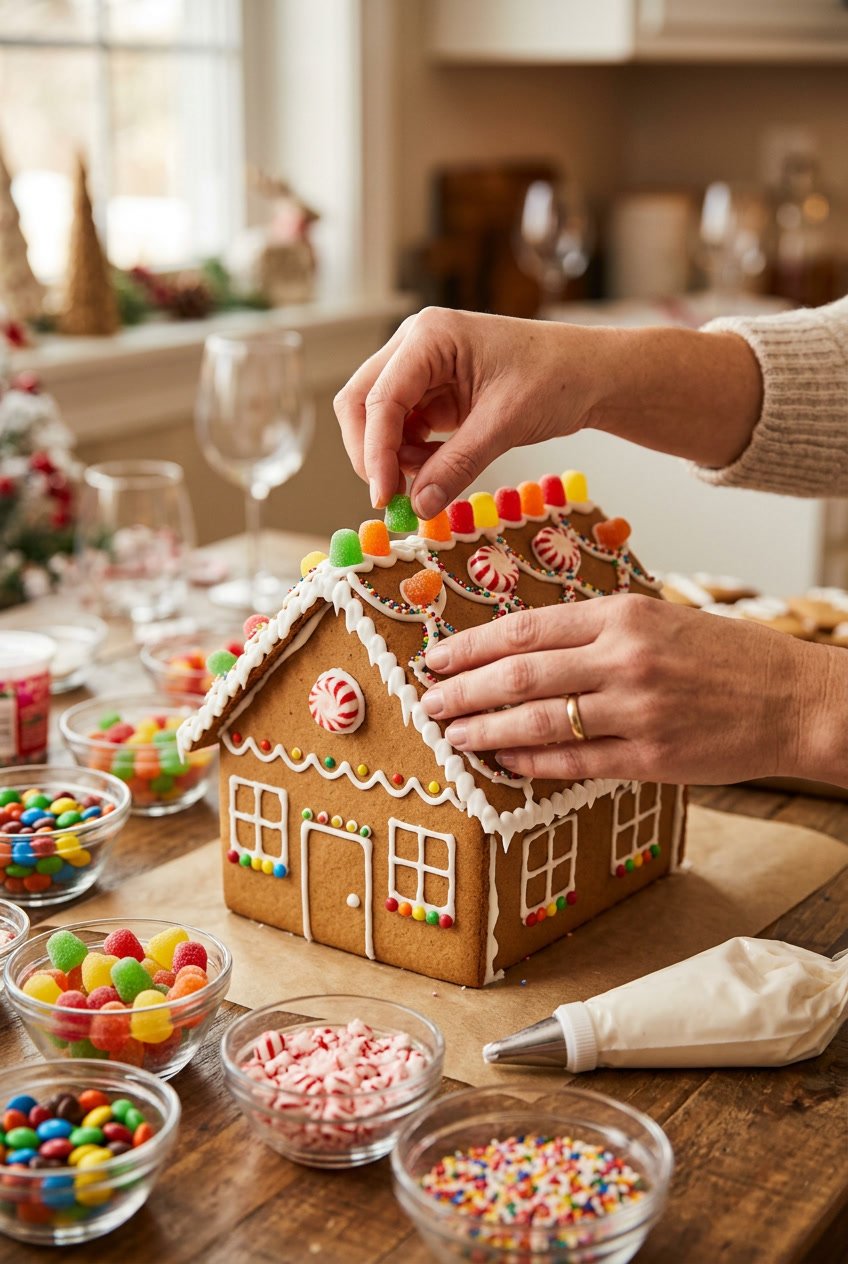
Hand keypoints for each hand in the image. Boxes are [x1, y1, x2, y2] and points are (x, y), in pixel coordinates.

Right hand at [333, 307, 597, 516]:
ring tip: (430, 479)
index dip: (375, 452)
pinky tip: (437, 469)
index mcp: (430, 336)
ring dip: (393, 457)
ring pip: (377, 419)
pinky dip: (411, 455)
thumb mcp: (504, 425)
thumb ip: (457, 466)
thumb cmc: (556, 379)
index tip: (384, 497)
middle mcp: (416, 346)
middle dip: (371, 453)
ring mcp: (421, 368)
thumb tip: (419, 508)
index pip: (380, 399)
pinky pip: (403, 428)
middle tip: (392, 498)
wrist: (590, 374)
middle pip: (361, 402)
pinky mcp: (432, 392)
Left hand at [420, 596, 835, 785]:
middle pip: (518, 675)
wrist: (797, 700)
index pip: (525, 628)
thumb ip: (598, 630)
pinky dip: (530, 762)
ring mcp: (636, 710)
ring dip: (484, 730)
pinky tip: (504, 761)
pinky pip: (572, 762)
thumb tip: (527, 649)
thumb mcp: (662, 619)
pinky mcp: (650, 758)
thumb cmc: (729, 658)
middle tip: (429, 702)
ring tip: (453, 735)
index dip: (471, 646)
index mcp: (624, 615)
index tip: (438, 658)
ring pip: (536, 720)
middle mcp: (624, 658)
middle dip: (462, 691)